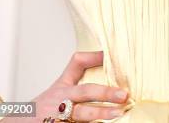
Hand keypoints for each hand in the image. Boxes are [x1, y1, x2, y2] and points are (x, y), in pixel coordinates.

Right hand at [2, 50, 129, 121]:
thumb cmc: (44, 109)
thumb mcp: (59, 90)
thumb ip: (77, 82)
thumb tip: (108, 72)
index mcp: (62, 85)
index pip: (78, 62)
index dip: (95, 56)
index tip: (112, 54)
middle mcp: (60, 98)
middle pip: (85, 91)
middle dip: (105, 92)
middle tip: (124, 94)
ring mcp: (58, 115)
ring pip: (82, 114)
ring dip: (101, 113)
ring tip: (119, 113)